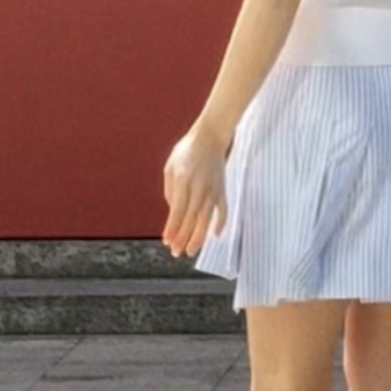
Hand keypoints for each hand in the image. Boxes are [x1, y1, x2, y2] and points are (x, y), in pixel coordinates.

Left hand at [162, 125, 228, 258]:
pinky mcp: (222, 190)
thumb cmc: (186, 152)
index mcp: (183, 181)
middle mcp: (199, 188)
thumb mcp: (170, 167)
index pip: (177, 211)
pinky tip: (215, 235)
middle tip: (176, 252)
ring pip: (206, 219)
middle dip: (183, 238)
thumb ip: (170, 190)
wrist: (210, 138)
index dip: (172, 228)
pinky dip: (220, 223)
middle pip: (191, 219)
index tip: (167, 241)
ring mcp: (213, 190)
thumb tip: (174, 212)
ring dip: (198, 237)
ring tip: (191, 251)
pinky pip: (223, 210)